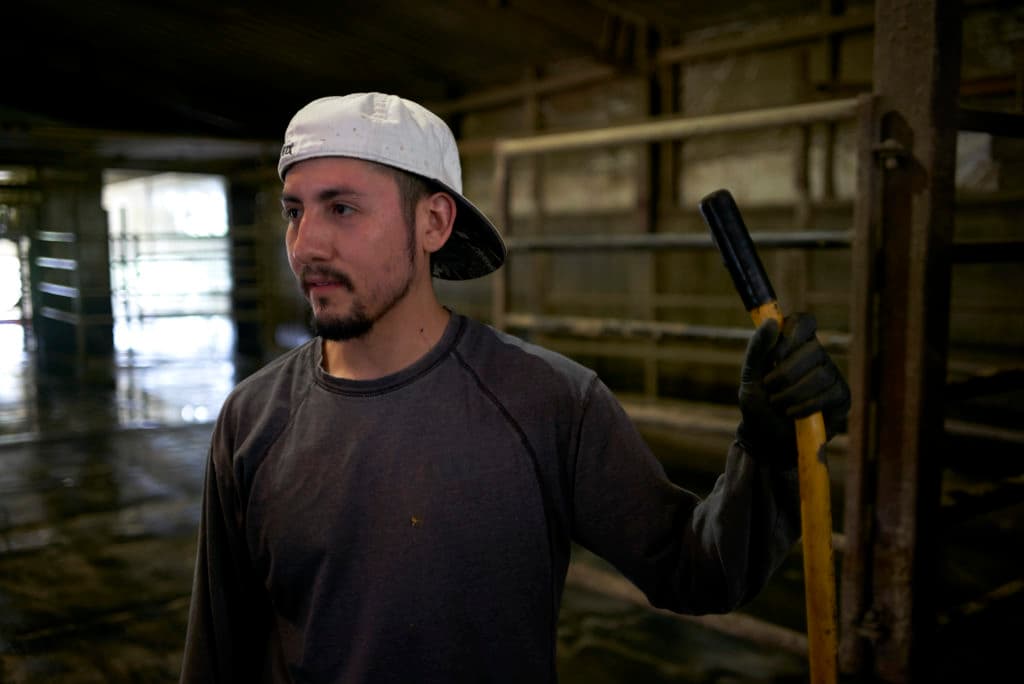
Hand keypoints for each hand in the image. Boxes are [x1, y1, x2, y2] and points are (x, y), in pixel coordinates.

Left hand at [737, 313, 850, 463]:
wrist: (766, 439)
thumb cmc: (758, 405)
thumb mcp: (749, 377)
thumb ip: (757, 348)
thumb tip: (772, 322)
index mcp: (794, 345)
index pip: (804, 322)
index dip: (792, 334)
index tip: (774, 356)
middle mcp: (816, 356)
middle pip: (813, 349)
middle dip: (785, 373)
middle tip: (770, 389)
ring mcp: (831, 375)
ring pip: (821, 374)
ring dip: (793, 393)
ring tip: (779, 404)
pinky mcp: (841, 397)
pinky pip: (829, 394)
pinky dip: (806, 406)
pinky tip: (793, 414)